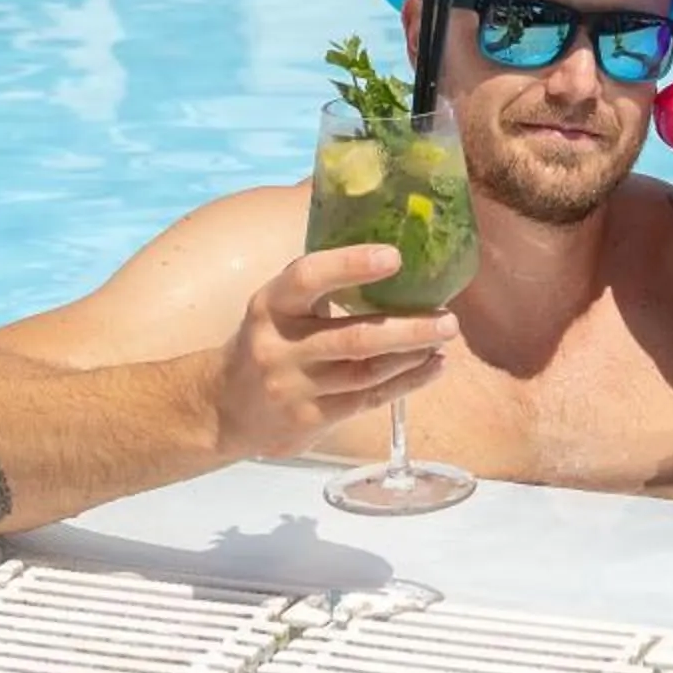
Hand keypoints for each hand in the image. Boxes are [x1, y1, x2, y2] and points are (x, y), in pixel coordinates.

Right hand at [210, 247, 456, 460]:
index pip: (308, 277)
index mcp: (271, 304)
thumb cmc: (269, 340)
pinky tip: (432, 367)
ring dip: (412, 355)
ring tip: (444, 337)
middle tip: (449, 317)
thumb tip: (388, 252)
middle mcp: (279, 347)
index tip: (395, 257)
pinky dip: (405, 383)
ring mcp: (293, 388)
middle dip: (408, 328)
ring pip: (365, 372)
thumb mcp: (278, 305)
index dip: (351, 264)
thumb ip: (319, 284)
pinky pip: (366, 400)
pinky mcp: (308, 420)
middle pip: (353, 337)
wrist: (224, 407)